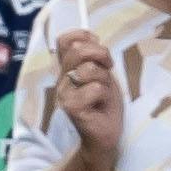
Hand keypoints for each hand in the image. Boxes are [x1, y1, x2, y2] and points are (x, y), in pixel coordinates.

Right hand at [52, 29, 122, 159]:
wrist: (105, 134)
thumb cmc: (105, 104)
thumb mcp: (102, 75)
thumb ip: (93, 58)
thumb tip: (90, 36)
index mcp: (67, 69)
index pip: (64, 41)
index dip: (82, 37)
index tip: (97, 47)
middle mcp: (61, 79)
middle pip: (78, 50)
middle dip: (101, 55)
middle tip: (108, 68)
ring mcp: (64, 93)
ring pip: (90, 70)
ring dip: (105, 79)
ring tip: (104, 93)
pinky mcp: (71, 107)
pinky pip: (95, 89)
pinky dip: (105, 95)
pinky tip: (101, 105)